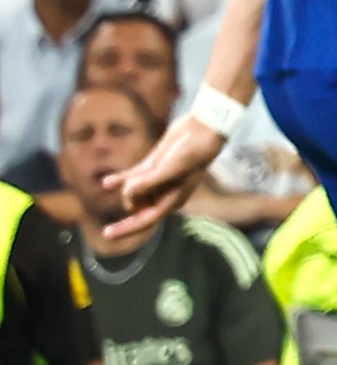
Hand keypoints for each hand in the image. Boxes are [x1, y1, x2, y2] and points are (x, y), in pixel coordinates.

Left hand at [105, 116, 225, 238]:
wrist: (202, 130)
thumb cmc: (193, 151)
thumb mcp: (172, 168)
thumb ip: (150, 182)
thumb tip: (128, 193)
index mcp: (173, 200)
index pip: (146, 220)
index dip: (126, 228)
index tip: (106, 234)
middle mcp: (165, 194)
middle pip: (136, 205)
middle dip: (130, 196)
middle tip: (142, 177)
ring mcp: (158, 180)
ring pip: (132, 191)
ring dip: (128, 183)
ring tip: (144, 167)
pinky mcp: (153, 166)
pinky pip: (131, 177)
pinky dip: (119, 180)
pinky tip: (106, 183)